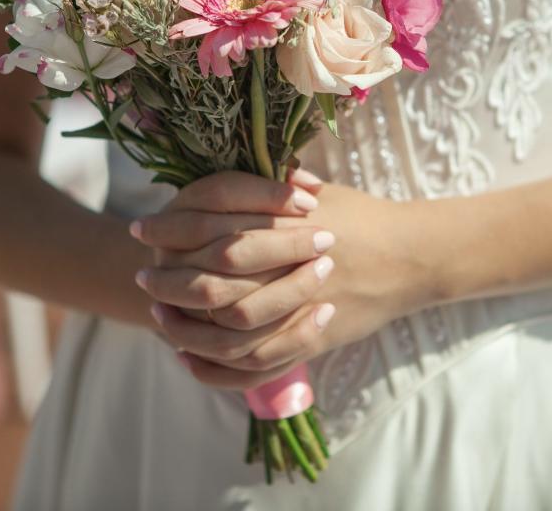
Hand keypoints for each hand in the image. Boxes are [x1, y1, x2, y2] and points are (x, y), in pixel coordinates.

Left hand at [132, 170, 438, 388]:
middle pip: (212, 280)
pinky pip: (254, 364)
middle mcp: (290, 266)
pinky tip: (190, 356)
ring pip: (228, 327)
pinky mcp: (311, 340)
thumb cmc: (361, 217)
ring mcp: (302, 307)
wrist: (410, 256)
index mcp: (285, 222)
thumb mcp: (316, 190)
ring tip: (159, 316)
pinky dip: (216, 366)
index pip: (211, 226)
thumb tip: (210, 183)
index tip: (141, 231)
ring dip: (185, 325)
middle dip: (169, 281)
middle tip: (141, 278)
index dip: (170, 230)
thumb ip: (266, 186)